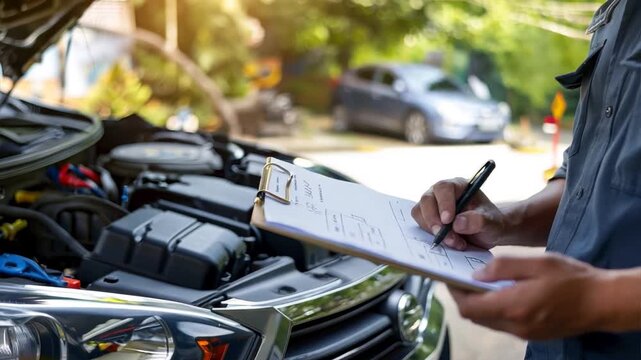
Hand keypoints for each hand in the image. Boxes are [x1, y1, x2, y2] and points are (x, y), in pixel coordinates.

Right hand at [411, 178, 505, 249]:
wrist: (487, 233)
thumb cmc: (491, 223)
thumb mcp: (492, 223)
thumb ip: (478, 221)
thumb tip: (457, 223)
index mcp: (459, 186)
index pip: (444, 188)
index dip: (444, 203)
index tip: (448, 220)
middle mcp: (441, 193)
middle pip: (426, 199)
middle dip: (433, 219)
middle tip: (443, 235)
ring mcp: (432, 205)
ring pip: (420, 213)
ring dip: (433, 230)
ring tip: (455, 242)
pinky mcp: (427, 219)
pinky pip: (420, 225)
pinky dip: (430, 235)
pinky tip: (449, 242)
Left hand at [448, 254, 605, 339]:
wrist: (602, 302)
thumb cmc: (571, 278)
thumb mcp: (537, 262)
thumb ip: (503, 267)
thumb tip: (476, 274)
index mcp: (513, 307)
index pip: (469, 306)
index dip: (455, 292)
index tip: (450, 277)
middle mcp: (515, 325)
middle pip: (475, 316)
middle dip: (463, 298)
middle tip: (460, 277)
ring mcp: (524, 333)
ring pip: (487, 322)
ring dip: (478, 305)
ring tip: (478, 283)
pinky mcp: (532, 334)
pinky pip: (502, 324)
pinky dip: (493, 310)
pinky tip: (500, 293)